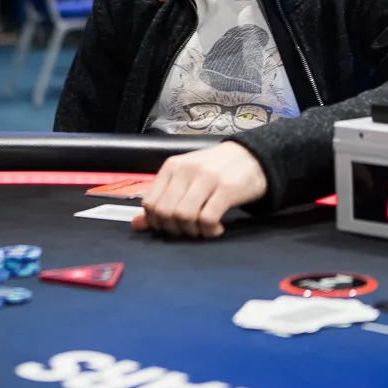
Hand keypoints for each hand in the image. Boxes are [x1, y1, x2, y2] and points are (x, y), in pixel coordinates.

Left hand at [131, 142, 267, 238]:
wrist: (251, 156)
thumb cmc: (215, 170)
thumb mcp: (185, 179)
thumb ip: (162, 199)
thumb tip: (136, 224)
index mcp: (172, 167)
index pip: (150, 203)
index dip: (157, 223)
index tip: (172, 226)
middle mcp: (187, 170)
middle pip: (165, 213)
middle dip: (175, 229)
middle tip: (189, 229)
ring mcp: (207, 178)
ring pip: (184, 217)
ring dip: (193, 231)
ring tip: (203, 228)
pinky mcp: (227, 188)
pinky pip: (207, 219)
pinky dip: (210, 231)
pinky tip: (217, 228)